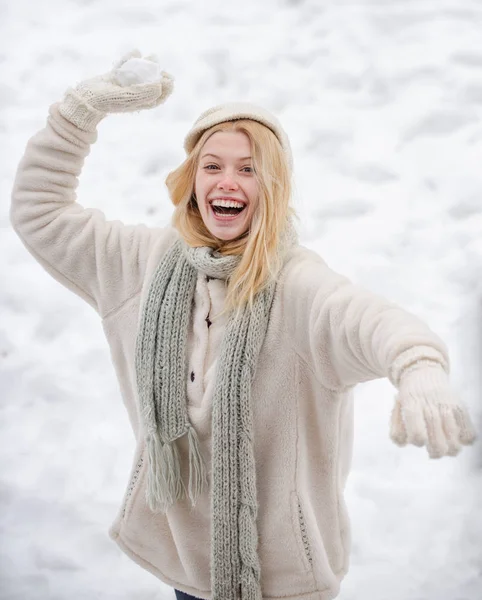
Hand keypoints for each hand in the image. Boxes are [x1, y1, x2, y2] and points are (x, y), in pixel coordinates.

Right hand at [59, 49, 173, 130]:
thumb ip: (144, 93)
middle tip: (161, 65)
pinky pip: (123, 68)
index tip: (169, 79)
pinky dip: (128, 60)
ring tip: (152, 56)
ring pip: (137, 74)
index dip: (165, 89)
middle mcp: (132, 95)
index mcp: (138, 103)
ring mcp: (122, 86)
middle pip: (148, 84)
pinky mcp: (112, 78)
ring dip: (145, 65)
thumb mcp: (128, 97)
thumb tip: (160, 86)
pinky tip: (135, 51)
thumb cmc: (107, 101)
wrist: (85, 100)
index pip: (157, 97)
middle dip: (157, 75)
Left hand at [389, 361, 476, 457]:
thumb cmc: (409, 398)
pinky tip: (456, 436)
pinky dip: (465, 440)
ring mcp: (447, 407)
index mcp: (412, 405)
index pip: (418, 435)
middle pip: (438, 444)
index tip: (417, 438)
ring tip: (445, 444)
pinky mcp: (460, 407)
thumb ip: (397, 431)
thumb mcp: (397, 410)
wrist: (422, 373)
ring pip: (454, 443)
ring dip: (449, 450)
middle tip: (432, 449)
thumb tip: (404, 444)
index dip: (417, 442)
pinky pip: (469, 434)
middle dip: (435, 452)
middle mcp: (430, 406)